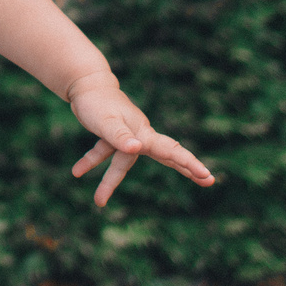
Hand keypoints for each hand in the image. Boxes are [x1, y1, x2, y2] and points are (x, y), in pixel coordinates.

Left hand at [64, 72, 212, 204]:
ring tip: (99, 202)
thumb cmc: (97, 102)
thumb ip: (120, 137)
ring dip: (111, 182)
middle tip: (208, 181)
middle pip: (166, 155)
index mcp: (142, 132)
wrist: (85, 84)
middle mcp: (139, 135)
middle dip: (185, 169)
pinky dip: (91, 161)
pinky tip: (77, 172)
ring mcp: (126, 136)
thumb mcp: (106, 122)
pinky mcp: (111, 136)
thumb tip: (138, 149)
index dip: (189, 164)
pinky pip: (103, 153)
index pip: (170, 151)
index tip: (207, 176)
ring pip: (124, 163)